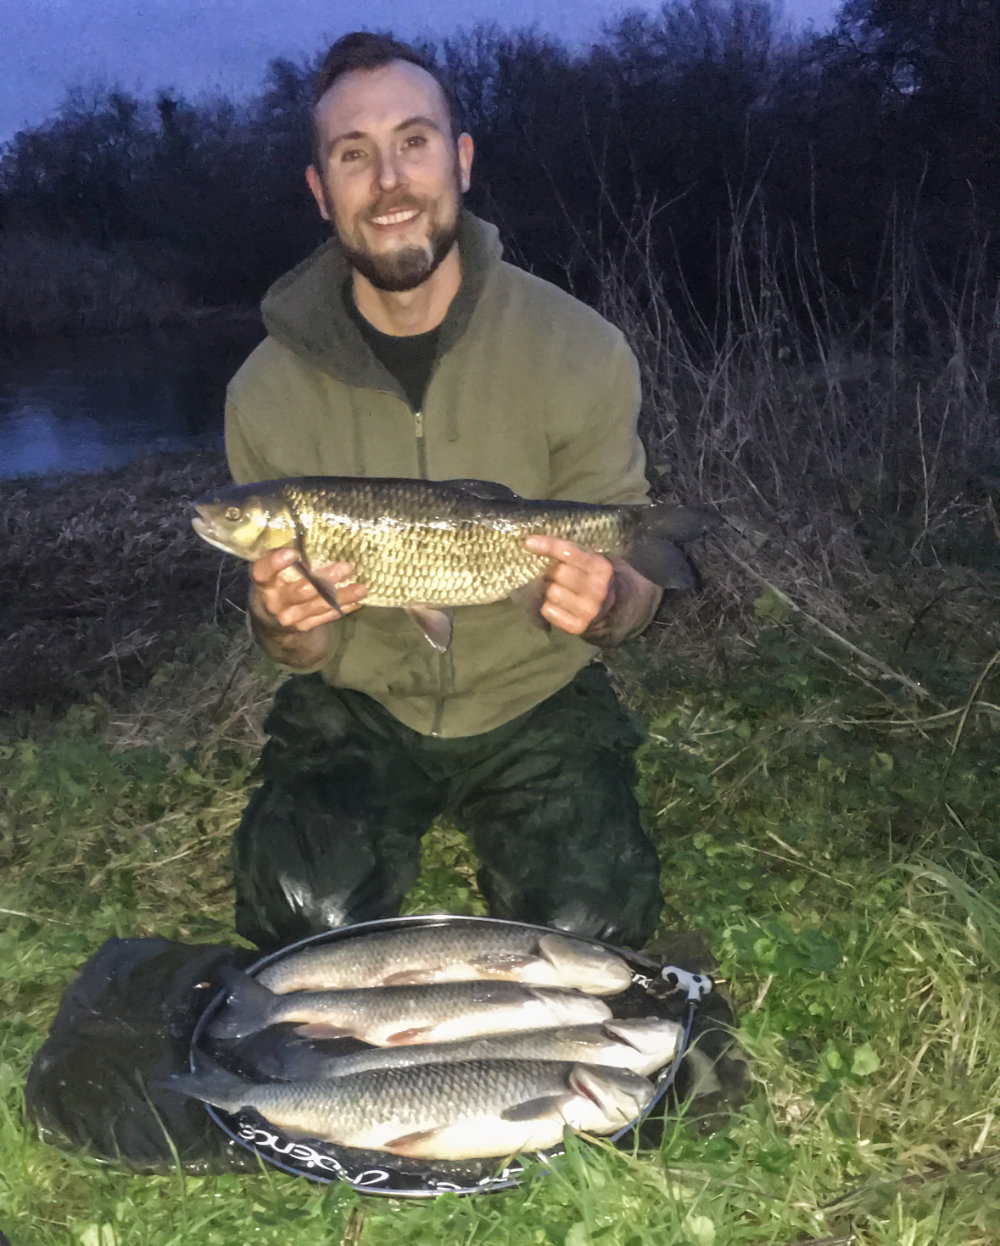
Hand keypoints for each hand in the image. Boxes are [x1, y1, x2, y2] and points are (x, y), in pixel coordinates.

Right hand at [250, 546, 366, 633]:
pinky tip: (357, 601)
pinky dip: (342, 608)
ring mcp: (290, 616)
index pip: (264, 572)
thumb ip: (286, 558)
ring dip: (342, 596)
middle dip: (325, 580)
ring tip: (362, 588)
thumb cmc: (275, 582)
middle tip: (346, 567)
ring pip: (318, 605)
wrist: (270, 618)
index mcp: (264, 582)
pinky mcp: (303, 626)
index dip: (275, 564)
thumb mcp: (273, 569)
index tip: (292, 552)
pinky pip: (325, 617)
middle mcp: (275, 601)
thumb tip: (314, 536)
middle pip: (300, 591)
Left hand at [524, 535, 615, 634]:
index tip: (529, 543)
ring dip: (549, 590)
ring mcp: (589, 609)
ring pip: (552, 592)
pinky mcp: (578, 626)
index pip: (569, 553)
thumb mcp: (587, 560)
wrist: (609, 607)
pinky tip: (557, 605)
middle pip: (558, 573)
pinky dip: (548, 607)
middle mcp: (598, 589)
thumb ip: (566, 552)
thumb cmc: (589, 577)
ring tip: (556, 589)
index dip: (548, 546)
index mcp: (600, 568)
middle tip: (553, 575)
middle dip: (551, 572)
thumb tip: (532, 543)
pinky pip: (548, 611)